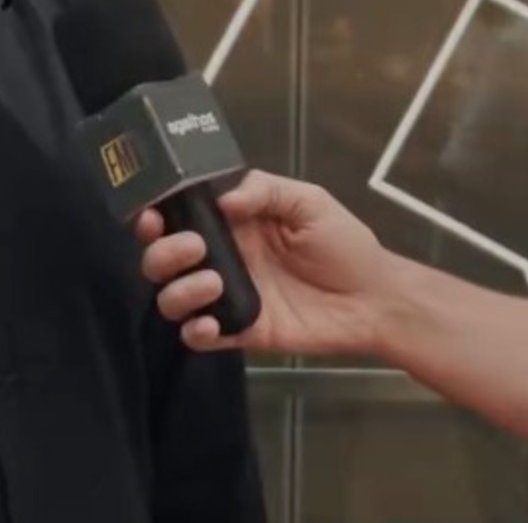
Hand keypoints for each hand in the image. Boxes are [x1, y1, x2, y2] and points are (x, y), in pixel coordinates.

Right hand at [137, 170, 395, 354]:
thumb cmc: (344, 245)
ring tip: (214, 284)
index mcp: (230, 223)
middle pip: (163, 258)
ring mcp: (226, 298)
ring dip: (179, 290)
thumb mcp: (310, 202)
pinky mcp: (238, 332)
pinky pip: (198, 337)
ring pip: (171, 298)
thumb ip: (265, 191)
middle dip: (163, 252)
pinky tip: (211, 325)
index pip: (178, 217)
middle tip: (194, 247)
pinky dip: (194, 331)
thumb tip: (222, 200)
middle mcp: (219, 259)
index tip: (152, 214)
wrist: (375, 299)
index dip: (155, 215)